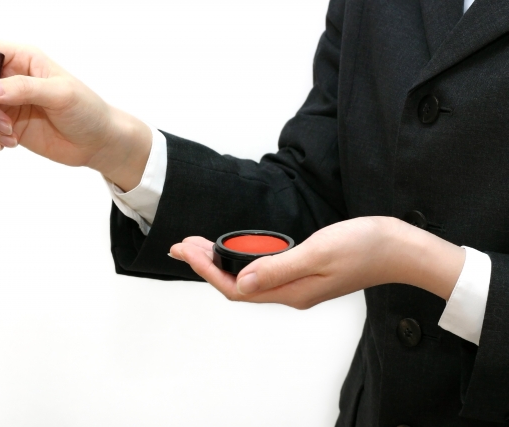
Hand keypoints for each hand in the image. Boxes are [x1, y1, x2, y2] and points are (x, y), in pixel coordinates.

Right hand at [0, 38, 151, 190]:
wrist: (97, 141)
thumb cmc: (86, 110)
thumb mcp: (61, 95)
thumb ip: (25, 89)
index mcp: (23, 58)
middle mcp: (9, 77)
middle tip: (7, 126)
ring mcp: (6, 102)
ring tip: (11, 139)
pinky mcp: (6, 125)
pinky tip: (3, 147)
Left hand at [170, 217, 464, 308]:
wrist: (399, 248)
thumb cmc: (364, 247)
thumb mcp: (318, 253)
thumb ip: (278, 268)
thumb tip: (240, 281)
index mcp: (291, 292)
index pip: (236, 288)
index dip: (207, 270)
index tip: (185, 250)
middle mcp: (290, 293)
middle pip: (237, 285)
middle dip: (206, 265)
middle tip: (181, 245)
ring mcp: (298, 285)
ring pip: (248, 279)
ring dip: (222, 262)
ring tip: (199, 245)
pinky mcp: (304, 274)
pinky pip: (264, 272)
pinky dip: (243, 259)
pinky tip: (237, 249)